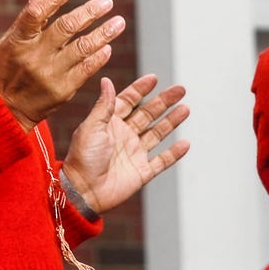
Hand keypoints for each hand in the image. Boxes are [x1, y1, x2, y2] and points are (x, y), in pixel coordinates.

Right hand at [0, 0, 126, 125]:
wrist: (8, 108)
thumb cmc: (9, 68)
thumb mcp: (10, 41)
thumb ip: (28, 18)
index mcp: (19, 40)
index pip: (36, 13)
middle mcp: (35, 55)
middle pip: (65, 28)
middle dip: (89, 13)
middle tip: (107, 2)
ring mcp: (50, 73)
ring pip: (81, 48)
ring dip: (103, 33)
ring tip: (118, 22)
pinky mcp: (63, 90)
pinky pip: (85, 69)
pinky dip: (98, 57)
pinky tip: (108, 47)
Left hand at [65, 74, 190, 212]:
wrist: (84, 190)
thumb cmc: (83, 158)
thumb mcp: (92, 126)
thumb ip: (104, 105)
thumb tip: (107, 80)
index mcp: (110, 123)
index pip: (129, 101)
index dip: (141, 89)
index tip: (154, 79)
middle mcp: (124, 135)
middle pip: (148, 114)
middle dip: (164, 101)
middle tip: (180, 90)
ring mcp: (134, 153)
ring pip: (158, 133)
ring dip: (172, 121)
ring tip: (186, 109)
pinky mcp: (142, 172)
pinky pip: (162, 161)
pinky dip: (174, 154)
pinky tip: (185, 144)